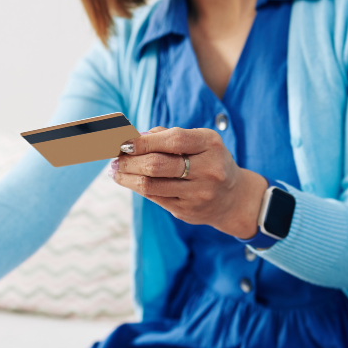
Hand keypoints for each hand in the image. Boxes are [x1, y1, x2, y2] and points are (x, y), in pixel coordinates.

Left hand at [110, 127, 267, 238]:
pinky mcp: (186, 210)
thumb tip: (132, 137)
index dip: (144, 141)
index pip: (173, 140)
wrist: (233, 199)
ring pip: (151, 185)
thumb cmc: (208, 162)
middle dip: (129, 161)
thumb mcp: (199, 143)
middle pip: (157, 165)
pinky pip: (154, 198)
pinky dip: (135, 187)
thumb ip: (167, 136)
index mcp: (210, 145)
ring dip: (127, 176)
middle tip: (114, 158)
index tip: (124, 142)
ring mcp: (198, 193)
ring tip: (115, 170)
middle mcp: (207, 169)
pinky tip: (126, 180)